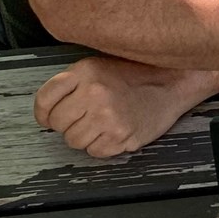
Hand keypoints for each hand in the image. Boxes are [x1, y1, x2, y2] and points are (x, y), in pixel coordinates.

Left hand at [34, 56, 211, 157]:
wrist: (174, 81)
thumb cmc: (138, 74)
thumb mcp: (101, 66)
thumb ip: (73, 83)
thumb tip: (47, 110)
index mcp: (86, 71)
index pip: (44, 101)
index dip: (44, 113)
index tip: (49, 117)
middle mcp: (95, 92)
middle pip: (57, 124)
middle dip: (68, 124)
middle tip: (87, 117)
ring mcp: (108, 116)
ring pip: (74, 141)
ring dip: (86, 136)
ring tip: (104, 122)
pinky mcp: (121, 135)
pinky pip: (95, 151)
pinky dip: (103, 145)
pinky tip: (115, 130)